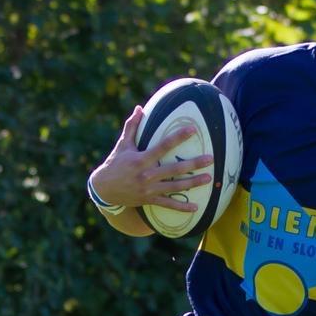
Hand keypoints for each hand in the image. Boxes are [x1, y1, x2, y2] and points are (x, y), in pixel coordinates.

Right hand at [89, 106, 213, 214]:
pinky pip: (168, 204)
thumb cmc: (115, 163)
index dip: (178, 137)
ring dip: (193, 183)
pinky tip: (196, 208)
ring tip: (209, 179)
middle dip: (193, 164)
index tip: (193, 129)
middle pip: (174, 168)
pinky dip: (182, 208)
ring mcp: (149, 189)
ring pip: (175, 187)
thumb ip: (132, 126)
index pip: (163, 145)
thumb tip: (139, 107)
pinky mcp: (150, 200)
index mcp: (141, 159)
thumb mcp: (122, 144)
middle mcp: (147, 174)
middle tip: (210, 159)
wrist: (104, 189)